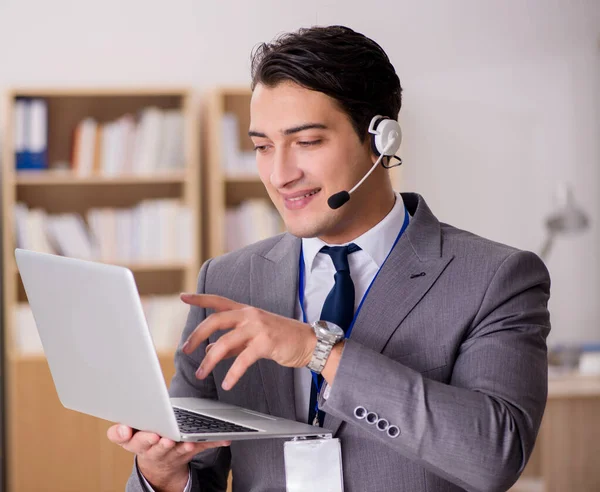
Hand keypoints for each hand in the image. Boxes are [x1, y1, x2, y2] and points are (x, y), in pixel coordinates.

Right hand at [107, 424, 229, 491]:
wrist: (158, 466)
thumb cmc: (144, 441)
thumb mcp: (129, 436)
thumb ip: (122, 431)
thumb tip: (121, 426)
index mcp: (133, 441)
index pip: (124, 438)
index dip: (123, 434)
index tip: (126, 430)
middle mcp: (150, 449)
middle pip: (151, 446)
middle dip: (156, 441)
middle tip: (161, 437)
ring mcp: (170, 452)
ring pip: (176, 450)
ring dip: (181, 446)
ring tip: (186, 443)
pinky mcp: (188, 452)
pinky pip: (201, 446)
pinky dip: (213, 442)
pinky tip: (224, 439)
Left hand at [180, 293, 316, 389]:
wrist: (309, 343)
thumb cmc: (281, 338)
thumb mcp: (253, 336)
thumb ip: (231, 342)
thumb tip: (209, 348)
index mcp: (245, 310)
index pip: (218, 300)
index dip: (200, 298)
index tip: (183, 297)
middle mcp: (250, 315)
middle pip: (215, 320)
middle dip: (197, 334)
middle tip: (185, 349)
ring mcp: (258, 327)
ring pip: (225, 342)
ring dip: (209, 360)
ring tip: (201, 373)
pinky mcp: (266, 342)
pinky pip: (242, 359)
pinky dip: (232, 373)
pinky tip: (227, 383)